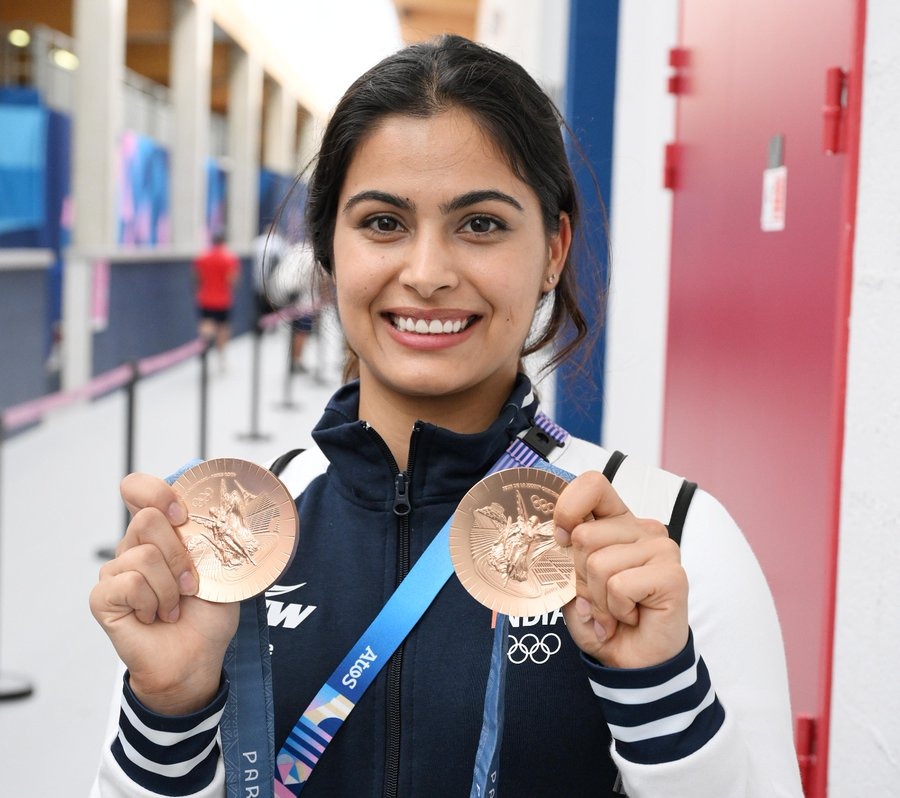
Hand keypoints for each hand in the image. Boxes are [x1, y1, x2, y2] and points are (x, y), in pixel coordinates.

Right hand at [89, 473, 238, 713]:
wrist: (196, 656)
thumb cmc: (208, 614)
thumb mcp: (222, 568)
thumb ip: (213, 538)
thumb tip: (222, 514)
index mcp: (161, 533)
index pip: (138, 489)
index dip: (156, 492)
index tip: (182, 515)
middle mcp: (134, 546)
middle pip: (147, 519)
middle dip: (180, 555)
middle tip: (191, 583)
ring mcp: (115, 571)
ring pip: (143, 555)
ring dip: (170, 587)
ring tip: (175, 605)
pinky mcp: (103, 597)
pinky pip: (129, 583)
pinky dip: (152, 602)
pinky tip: (155, 616)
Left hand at [554, 471, 688, 668]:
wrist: (634, 664)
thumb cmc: (605, 619)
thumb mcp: (571, 584)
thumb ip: (563, 556)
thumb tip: (558, 535)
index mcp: (615, 522)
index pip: (592, 484)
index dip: (568, 508)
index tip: (561, 538)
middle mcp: (641, 528)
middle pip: (584, 534)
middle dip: (580, 576)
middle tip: (600, 596)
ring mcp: (660, 549)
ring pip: (598, 563)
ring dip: (598, 598)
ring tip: (616, 609)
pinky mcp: (672, 574)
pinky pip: (619, 585)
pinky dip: (615, 609)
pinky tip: (632, 616)